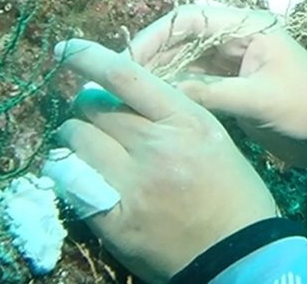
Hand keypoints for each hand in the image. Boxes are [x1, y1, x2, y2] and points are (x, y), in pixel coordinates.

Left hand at [54, 38, 276, 283]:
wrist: (241, 254)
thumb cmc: (234, 193)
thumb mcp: (211, 138)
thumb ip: (169, 114)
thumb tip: (118, 97)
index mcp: (187, 121)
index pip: (126, 76)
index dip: (89, 58)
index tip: (65, 50)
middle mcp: (157, 147)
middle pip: (93, 108)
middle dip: (86, 109)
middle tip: (93, 120)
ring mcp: (133, 185)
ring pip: (75, 141)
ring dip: (74, 140)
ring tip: (86, 150)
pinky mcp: (114, 220)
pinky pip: (70, 182)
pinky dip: (68, 174)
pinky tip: (77, 177)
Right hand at [126, 4, 306, 171]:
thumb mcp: (260, 101)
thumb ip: (212, 94)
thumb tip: (160, 93)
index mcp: (247, 27)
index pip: (188, 19)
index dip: (154, 37)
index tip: (126, 62)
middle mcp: (235, 39)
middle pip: (179, 39)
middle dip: (148, 57)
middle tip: (113, 84)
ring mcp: (231, 65)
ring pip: (181, 63)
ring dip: (156, 76)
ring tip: (122, 97)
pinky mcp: (229, 89)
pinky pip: (191, 84)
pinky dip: (171, 93)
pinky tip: (147, 107)